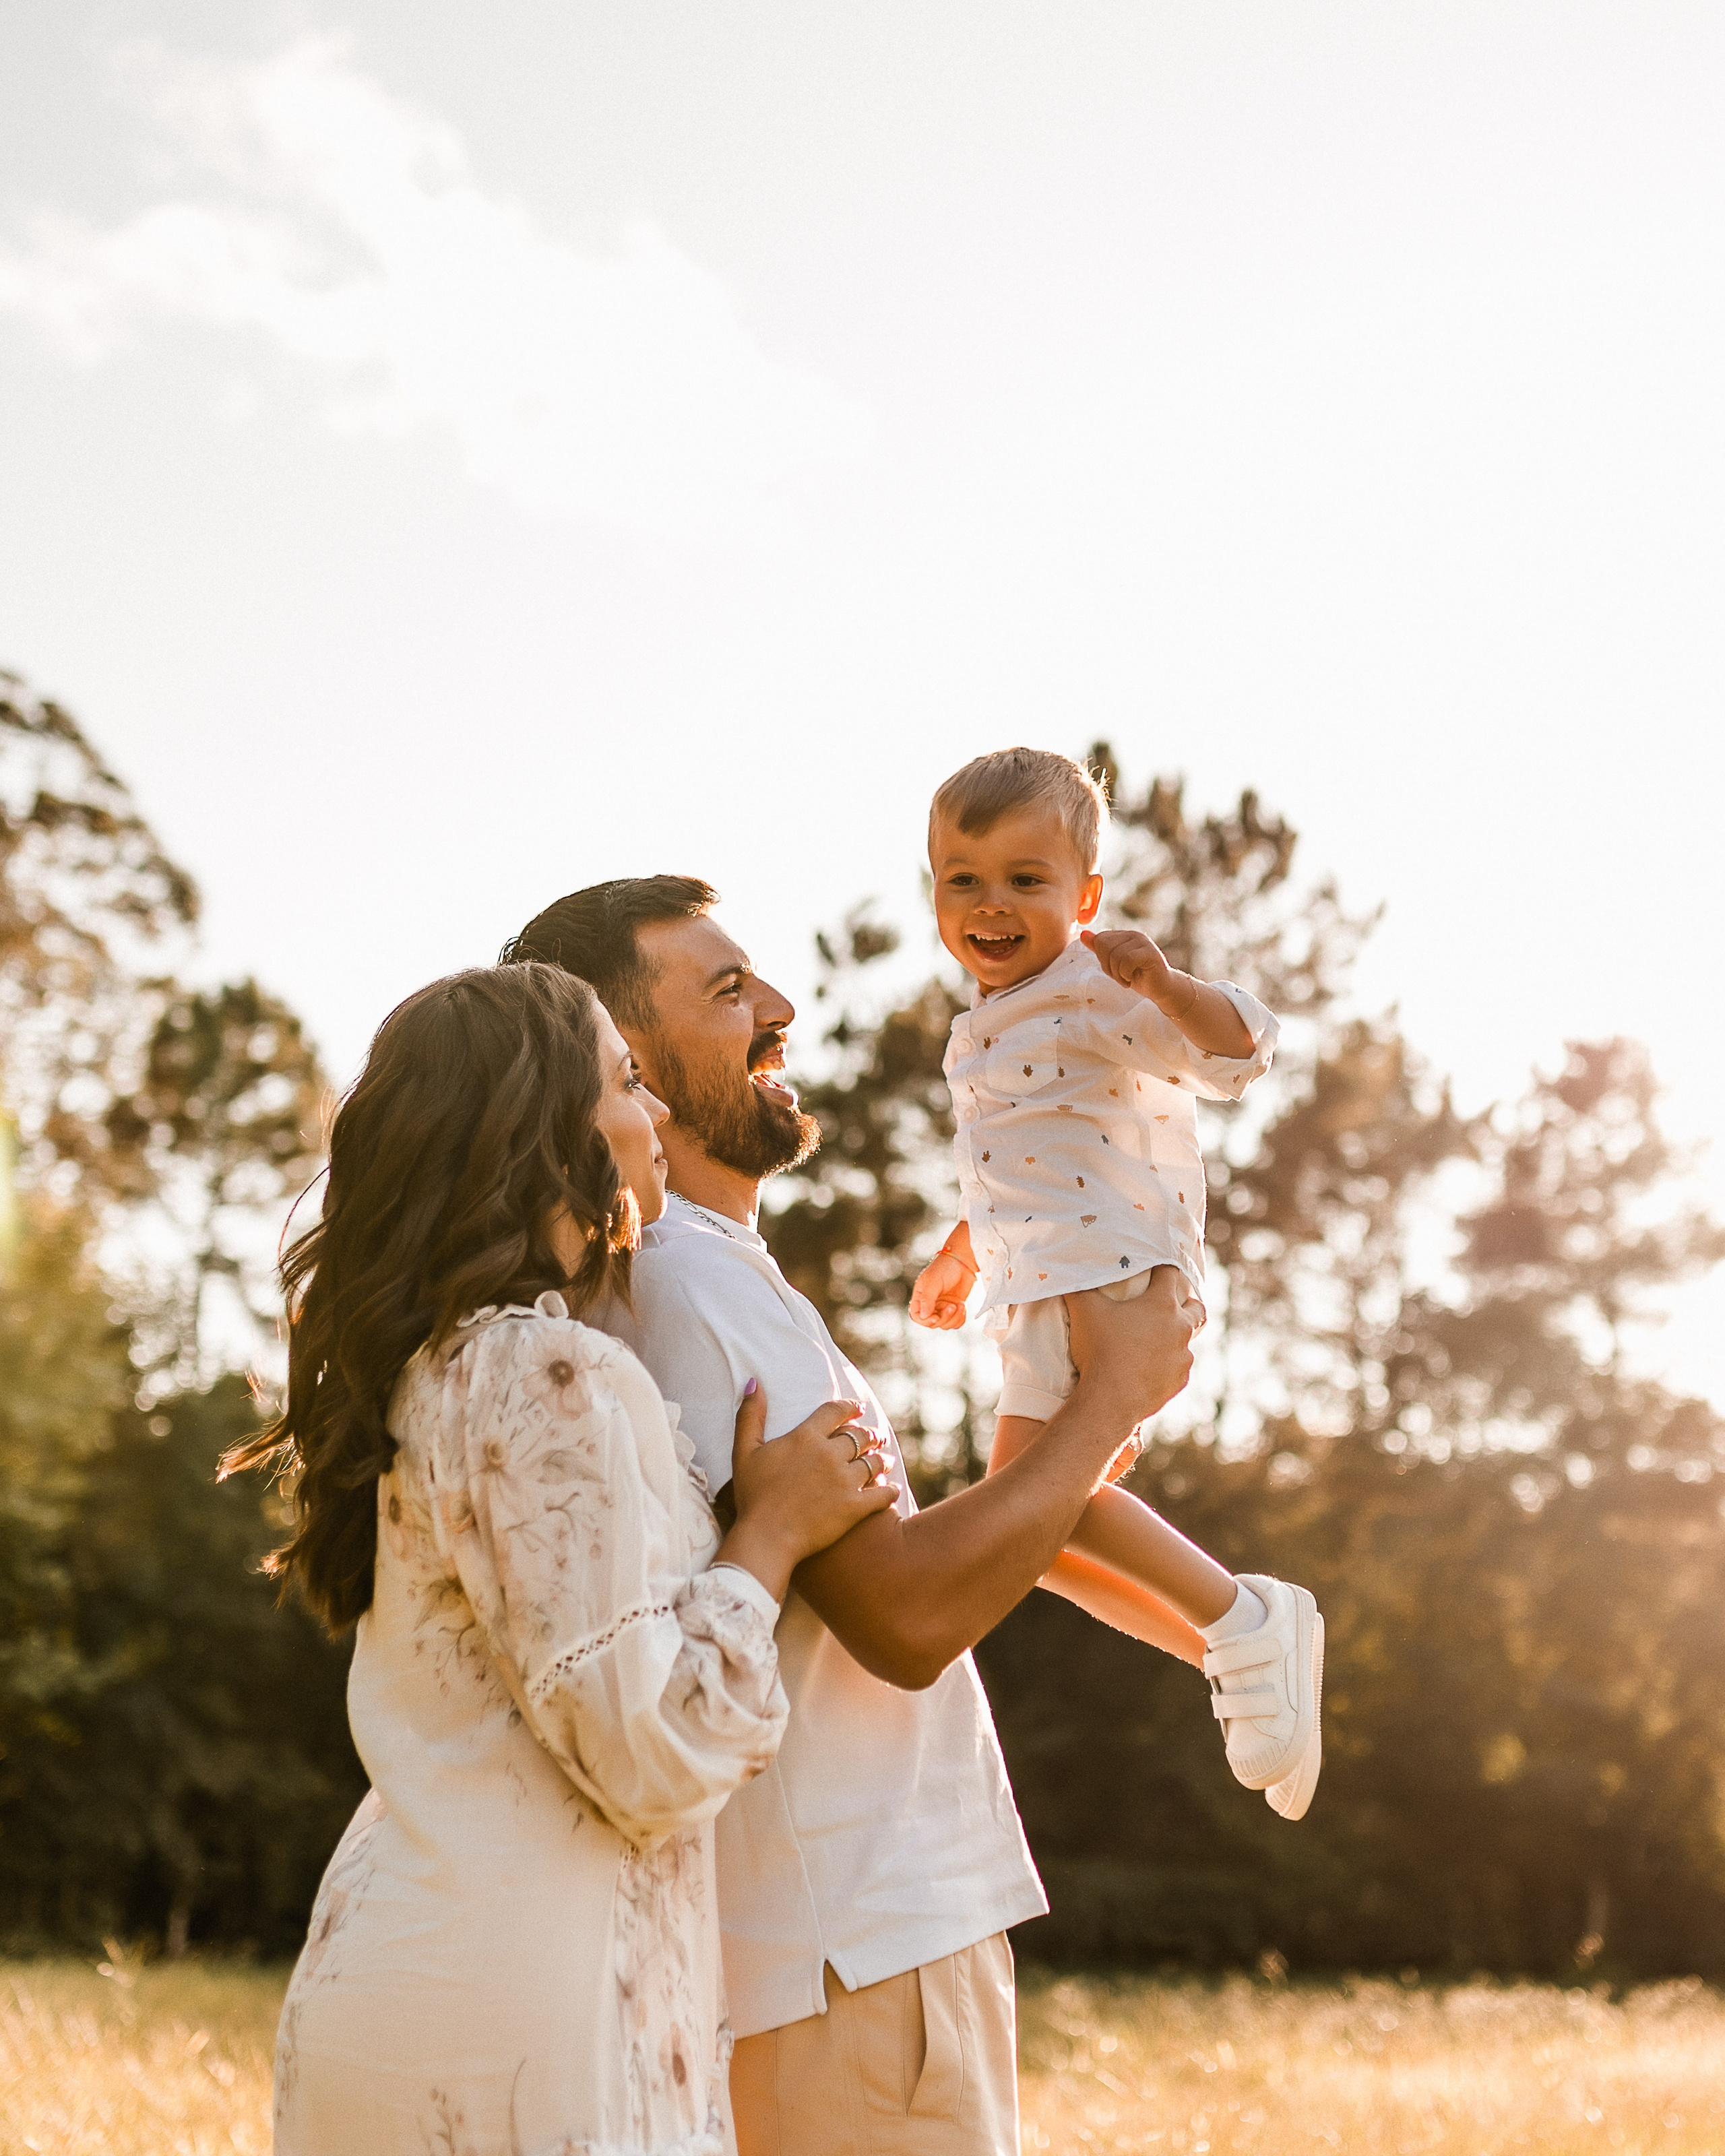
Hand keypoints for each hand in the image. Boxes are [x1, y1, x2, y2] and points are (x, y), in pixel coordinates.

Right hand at [716, 1383, 900, 1602]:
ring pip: (874, 1462)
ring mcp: (845, 1481)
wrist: (766, 1538)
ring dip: (881, 1459)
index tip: (859, 1408)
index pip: (836, 1411)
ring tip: (884, 1460)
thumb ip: (750, 1415)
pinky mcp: (855, 1507)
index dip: (850, 1407)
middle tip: (875, 1436)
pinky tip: (893, 1490)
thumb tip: (755, 1381)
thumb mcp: (744, 1451)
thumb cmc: (753, 1496)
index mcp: (806, 1437)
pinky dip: (890, 1490)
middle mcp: (830, 1454)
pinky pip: (882, 1494)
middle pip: (860, 1435)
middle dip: (870, 1434)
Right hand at [911, 1248, 974, 1329]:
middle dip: (944, 1318)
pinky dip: (960, 1317)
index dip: (925, 1321)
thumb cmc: (946, 1267)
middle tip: (952, 1306)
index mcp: (920, 1297)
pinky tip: (963, 1305)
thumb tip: (923, 1316)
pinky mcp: (956, 1307)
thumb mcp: (933, 1282)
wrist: (965, 1260)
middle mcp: (931, 1304)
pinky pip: (956, 1322)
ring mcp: (943, 1306)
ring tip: (960, 1304)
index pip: (917, 1317)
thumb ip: (927, 1299)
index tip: (936, 1317)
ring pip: (945, 1324)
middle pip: (932, 1323)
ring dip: (954, 1318)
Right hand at [1064, 1267, 1195, 1433]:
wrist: (1110, 1400)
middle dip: (1186, 1301)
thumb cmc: (1099, 1349)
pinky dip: (1169, 1363)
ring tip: (1155, 1339)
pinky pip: (1179, 1367)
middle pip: (1196, 1307)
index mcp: (1161, 1304)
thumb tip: (1067, 1271)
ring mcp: (1182, 1356)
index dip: (1161, 1267)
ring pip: (1189, 1340)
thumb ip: (1079, 1287)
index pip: (1170, 1273)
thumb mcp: (1084, 1310)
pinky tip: (1151, 1367)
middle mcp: (1180, 1328)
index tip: (1152, 1267)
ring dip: (1176, 1336)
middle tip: (1167, 1303)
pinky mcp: (1179, 1380)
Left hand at [1081, 928, 1192, 1017]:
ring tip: (1128, 978)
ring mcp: (1143, 942)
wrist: (1160, 989)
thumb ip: (1099, 948)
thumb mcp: (1113, 963)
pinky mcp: (1150, 953)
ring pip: (1115, 955)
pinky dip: (1125, 975)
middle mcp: (1134, 935)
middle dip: (1109, 967)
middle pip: (1105, 946)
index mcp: (1124, 935)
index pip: (1100, 940)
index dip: (1103, 960)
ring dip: (1118, 974)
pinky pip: (1126, 961)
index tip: (1115, 970)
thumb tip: (1083, 934)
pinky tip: (1133, 979)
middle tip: (1121, 976)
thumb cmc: (1137, 976)